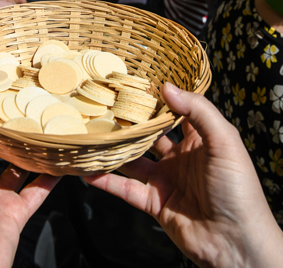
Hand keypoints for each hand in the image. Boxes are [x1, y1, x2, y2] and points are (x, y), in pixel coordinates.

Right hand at [85, 83, 282, 267]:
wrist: (234, 242)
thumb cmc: (237, 189)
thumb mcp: (224, 142)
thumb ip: (198, 112)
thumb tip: (167, 87)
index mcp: (199, 140)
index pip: (175, 113)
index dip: (157, 100)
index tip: (135, 84)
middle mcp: (179, 158)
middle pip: (148, 136)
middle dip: (129, 124)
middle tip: (105, 108)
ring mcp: (165, 180)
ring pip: (132, 161)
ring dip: (113, 152)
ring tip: (91, 136)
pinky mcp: (153, 202)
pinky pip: (125, 188)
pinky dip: (106, 181)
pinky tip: (88, 172)